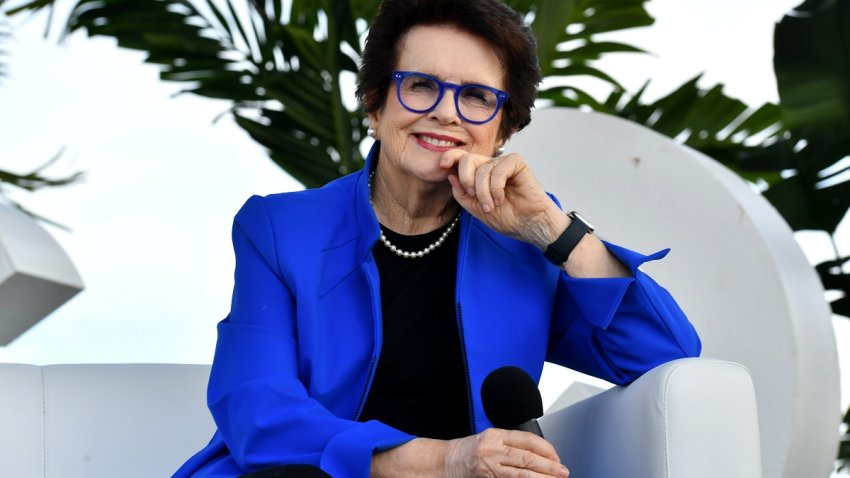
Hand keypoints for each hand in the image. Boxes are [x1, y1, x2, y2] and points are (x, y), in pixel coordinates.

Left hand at [440, 150, 565, 249]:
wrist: (529, 225)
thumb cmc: (507, 218)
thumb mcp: (476, 209)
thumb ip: (462, 194)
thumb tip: (450, 176)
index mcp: (479, 175)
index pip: (461, 159)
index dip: (450, 157)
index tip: (442, 165)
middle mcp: (490, 166)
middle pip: (468, 159)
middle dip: (466, 179)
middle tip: (473, 196)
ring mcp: (503, 164)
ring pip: (483, 168)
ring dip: (484, 191)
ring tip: (491, 206)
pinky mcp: (517, 163)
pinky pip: (499, 169)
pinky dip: (496, 186)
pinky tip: (501, 198)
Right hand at [444, 428, 568, 477]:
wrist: (443, 462)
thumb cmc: (467, 451)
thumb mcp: (489, 440)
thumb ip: (510, 444)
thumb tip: (539, 455)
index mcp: (496, 435)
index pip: (528, 439)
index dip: (546, 449)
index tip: (557, 458)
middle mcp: (492, 449)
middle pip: (527, 458)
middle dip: (549, 466)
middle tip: (563, 472)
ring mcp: (489, 466)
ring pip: (521, 474)